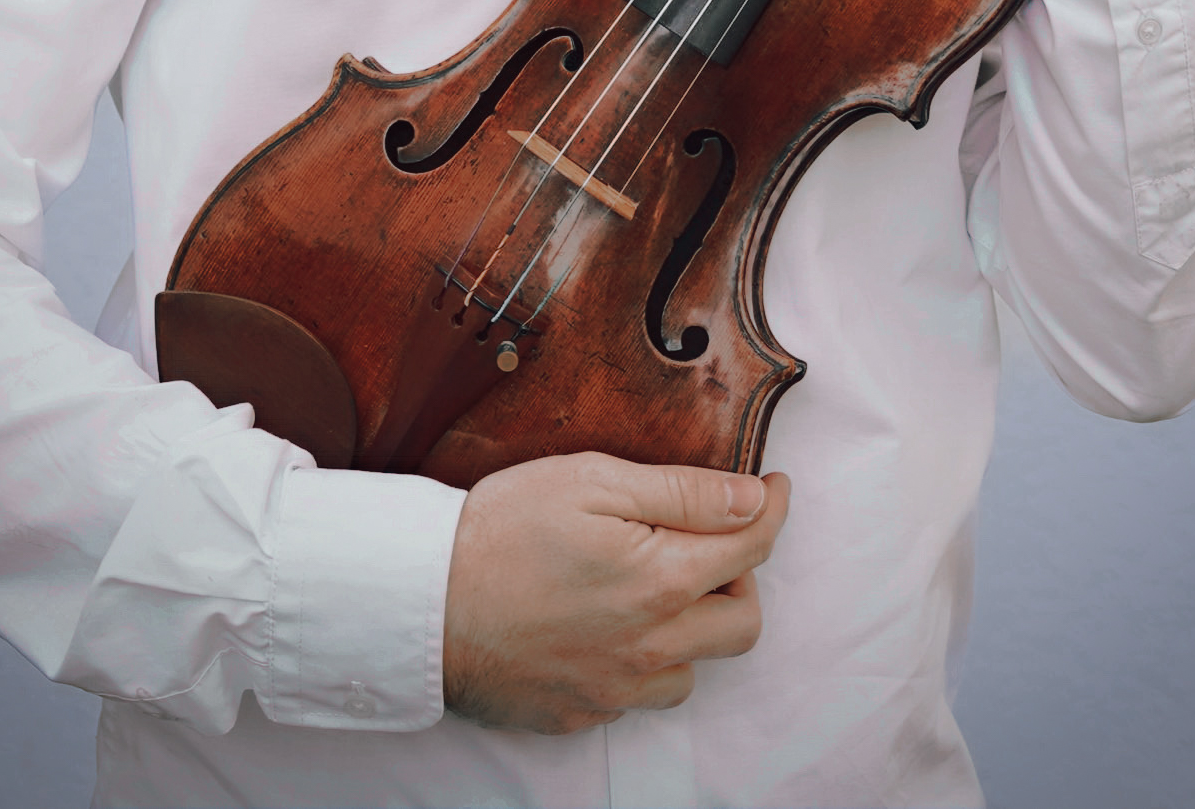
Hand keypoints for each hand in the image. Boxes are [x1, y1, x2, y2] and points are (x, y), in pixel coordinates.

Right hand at [442, 450, 790, 734]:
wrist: (420, 602)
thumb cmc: (500, 530)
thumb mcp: (592, 480)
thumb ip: (682, 492)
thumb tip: (751, 498)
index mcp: (661, 583)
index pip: (751, 548)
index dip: (772, 509)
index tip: (773, 486)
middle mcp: (650, 649)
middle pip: (742, 624)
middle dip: (742, 576)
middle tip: (708, 540)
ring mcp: (615, 691)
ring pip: (693, 670)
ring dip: (694, 626)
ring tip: (655, 583)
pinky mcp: (580, 714)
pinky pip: (639, 695)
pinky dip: (644, 659)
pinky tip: (608, 622)